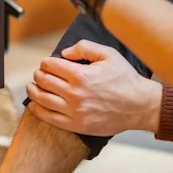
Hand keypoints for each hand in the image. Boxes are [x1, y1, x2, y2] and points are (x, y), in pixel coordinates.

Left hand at [25, 40, 160, 135]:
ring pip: (42, 99)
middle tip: (39, 73)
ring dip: (33, 90)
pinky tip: (34, 105)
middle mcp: (75, 94)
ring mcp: (75, 111)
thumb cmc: (125, 79)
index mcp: (81, 75)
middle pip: (44, 81)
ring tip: (33, 86)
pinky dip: (37, 110)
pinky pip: (50, 118)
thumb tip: (64, 52)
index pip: (51, 65)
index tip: (47, 63)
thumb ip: (84, 47)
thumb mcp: (108, 54)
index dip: (45, 62)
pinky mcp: (77, 125)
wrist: (140, 106)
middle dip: (38, 74)